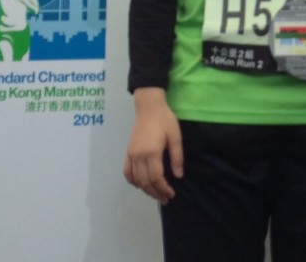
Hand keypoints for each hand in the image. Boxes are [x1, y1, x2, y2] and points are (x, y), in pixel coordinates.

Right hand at [123, 88, 182, 204]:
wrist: (149, 107)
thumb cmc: (165, 120)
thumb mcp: (175, 137)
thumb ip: (177, 157)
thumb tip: (178, 176)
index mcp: (152, 152)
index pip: (156, 178)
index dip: (163, 189)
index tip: (171, 194)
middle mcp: (139, 156)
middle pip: (145, 181)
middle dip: (156, 193)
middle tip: (165, 199)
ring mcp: (132, 154)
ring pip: (136, 179)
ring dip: (145, 189)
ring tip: (156, 194)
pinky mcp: (128, 152)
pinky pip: (127, 171)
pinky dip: (132, 181)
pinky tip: (140, 185)